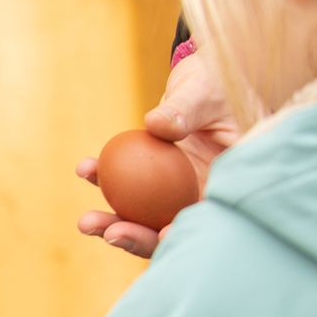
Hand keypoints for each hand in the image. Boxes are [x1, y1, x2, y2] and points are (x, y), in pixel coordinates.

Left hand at [78, 48, 238, 257]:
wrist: (200, 78)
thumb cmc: (213, 82)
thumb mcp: (202, 92)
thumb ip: (184, 109)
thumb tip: (156, 125)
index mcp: (230, 180)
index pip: (213, 214)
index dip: (191, 231)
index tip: (164, 233)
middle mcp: (204, 193)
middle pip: (174, 227)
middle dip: (141, 238)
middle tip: (111, 233)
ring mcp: (177, 190)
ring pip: (146, 217)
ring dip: (114, 223)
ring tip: (86, 222)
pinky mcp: (153, 179)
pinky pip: (126, 188)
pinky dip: (104, 181)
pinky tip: (85, 169)